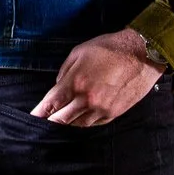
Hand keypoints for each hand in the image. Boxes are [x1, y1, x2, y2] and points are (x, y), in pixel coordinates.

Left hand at [31, 29, 164, 126]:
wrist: (141, 55)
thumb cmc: (108, 49)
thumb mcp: (78, 53)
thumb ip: (64, 72)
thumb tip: (58, 88)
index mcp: (75, 82)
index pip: (51, 104)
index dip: (39, 113)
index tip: (32, 118)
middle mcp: (87, 99)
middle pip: (62, 119)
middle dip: (51, 122)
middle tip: (43, 123)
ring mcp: (102, 108)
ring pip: (78, 124)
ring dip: (68, 122)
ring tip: (61, 120)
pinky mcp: (114, 113)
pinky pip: (94, 124)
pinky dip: (84, 122)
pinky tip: (80, 118)